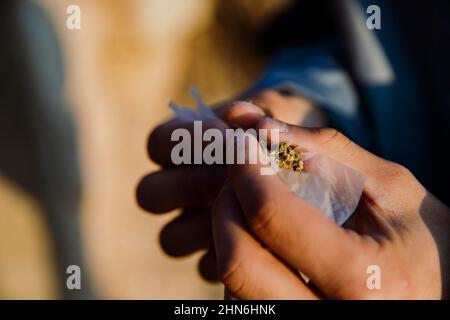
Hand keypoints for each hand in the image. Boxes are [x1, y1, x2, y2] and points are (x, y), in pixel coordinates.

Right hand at [136, 90, 317, 280]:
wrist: (304, 164)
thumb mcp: (277, 118)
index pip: (157, 143)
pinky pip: (205, 265)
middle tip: (232, 178)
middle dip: (191, 184)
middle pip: (149, 194)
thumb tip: (243, 117)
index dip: (186, 140)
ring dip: (205, 224)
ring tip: (247, 208)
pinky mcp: (215, 256)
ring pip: (170, 237)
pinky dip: (230, 251)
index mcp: (182, 148)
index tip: (229, 137)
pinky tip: (260, 235)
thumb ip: (262, 115)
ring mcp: (193, 226)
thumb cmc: (279, 136)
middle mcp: (178, 189)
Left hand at [212, 103, 449, 298]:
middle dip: (226, 204)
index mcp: (362, 279)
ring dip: (230, 230)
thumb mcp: (389, 186)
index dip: (246, 170)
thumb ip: (325, 149)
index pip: (271, 217)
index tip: (243, 143)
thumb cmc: (427, 239)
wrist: (444, 292)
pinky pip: (242, 298)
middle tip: (241, 174)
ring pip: (233, 283)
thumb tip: (257, 122)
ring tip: (254, 202)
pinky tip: (263, 235)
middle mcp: (328, 316)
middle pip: (238, 260)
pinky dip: (242, 257)